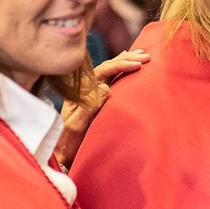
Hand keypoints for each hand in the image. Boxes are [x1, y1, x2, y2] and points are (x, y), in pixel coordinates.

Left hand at [51, 51, 149, 165]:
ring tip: (142, 54)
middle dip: (127, 59)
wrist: (63, 154)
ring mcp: (91, 92)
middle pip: (107, 66)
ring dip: (125, 61)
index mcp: (80, 91)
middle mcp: (85, 88)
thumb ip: (88, 107)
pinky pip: (110, 78)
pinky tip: (130, 64)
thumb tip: (105, 87)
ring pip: (109, 70)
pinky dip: (121, 68)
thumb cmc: (68, 143)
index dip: (120, 65)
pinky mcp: (97, 99)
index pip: (102, 71)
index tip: (138, 64)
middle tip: (147, 56)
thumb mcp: (76, 127)